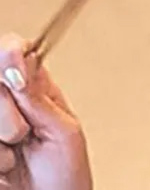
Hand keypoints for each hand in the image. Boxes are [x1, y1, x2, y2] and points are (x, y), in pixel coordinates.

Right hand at [0, 34, 91, 189]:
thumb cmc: (65, 177)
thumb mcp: (64, 132)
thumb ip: (40, 99)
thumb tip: (20, 68)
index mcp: (35, 89)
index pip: (13, 51)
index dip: (9, 53)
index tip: (17, 77)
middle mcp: (7, 102)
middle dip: (7, 111)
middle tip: (23, 134)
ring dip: (1, 140)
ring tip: (16, 154)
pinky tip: (5, 169)